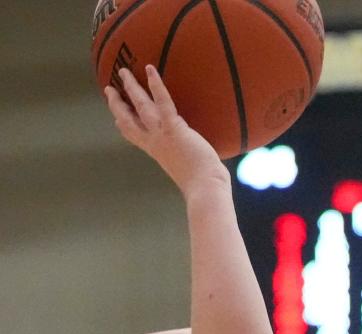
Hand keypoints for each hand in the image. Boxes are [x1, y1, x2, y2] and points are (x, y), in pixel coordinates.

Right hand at [105, 66, 228, 194]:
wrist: (205, 189)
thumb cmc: (204, 185)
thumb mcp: (190, 171)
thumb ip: (188, 161)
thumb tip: (203, 163)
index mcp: (156, 152)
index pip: (134, 137)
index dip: (123, 125)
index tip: (115, 117)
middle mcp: (154, 142)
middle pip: (128, 120)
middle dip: (117, 104)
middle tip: (108, 88)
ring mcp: (162, 135)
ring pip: (141, 107)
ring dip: (131, 88)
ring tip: (123, 71)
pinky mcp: (175, 129)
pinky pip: (163, 103)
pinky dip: (156, 86)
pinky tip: (151, 69)